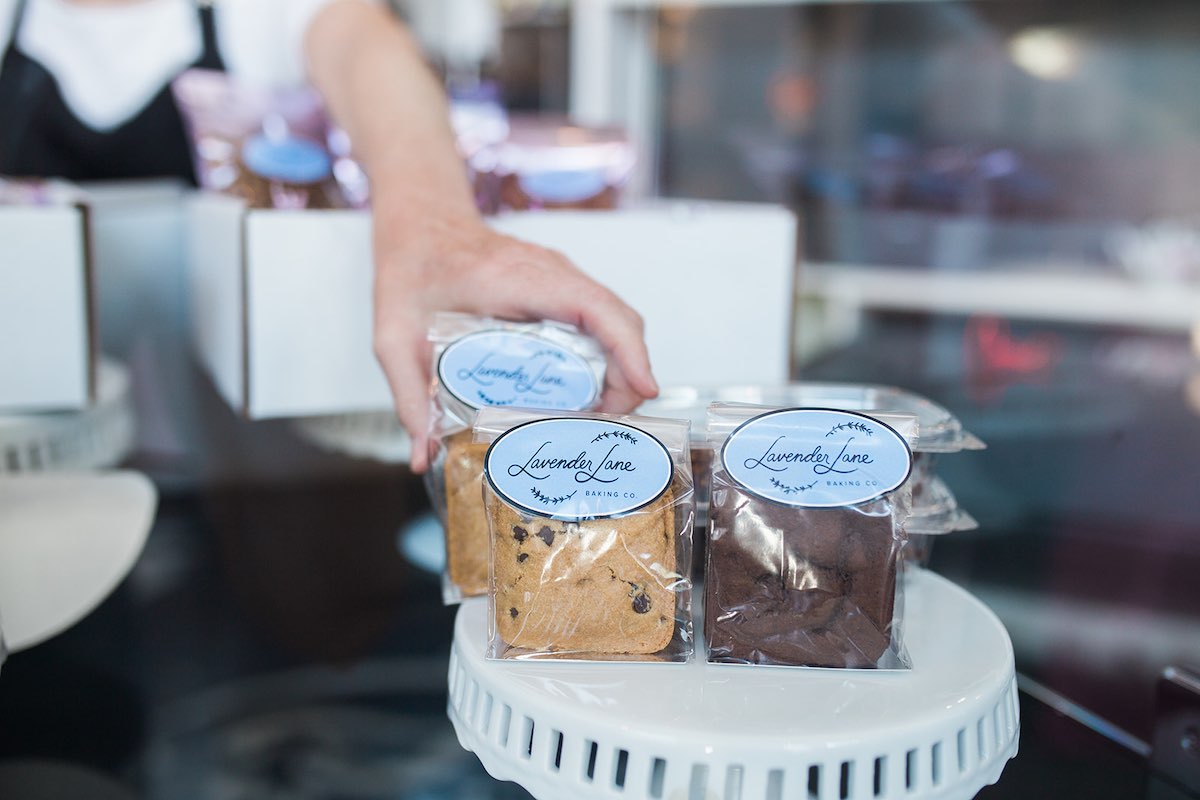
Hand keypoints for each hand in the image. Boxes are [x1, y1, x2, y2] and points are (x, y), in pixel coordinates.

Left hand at [372, 213, 659, 472]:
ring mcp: (560, 277)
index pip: (594, 308)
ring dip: (623, 367)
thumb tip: (424, 457)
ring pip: (617, 320)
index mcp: (517, 279)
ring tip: (602, 415)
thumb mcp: (394, 338)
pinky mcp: (561, 288)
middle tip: (610, 423)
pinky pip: (601, 320)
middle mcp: (550, 273)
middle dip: (630, 374)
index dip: (627, 349)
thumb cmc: (410, 270)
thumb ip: (410, 398)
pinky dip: (610, 355)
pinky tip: (589, 392)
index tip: (642, 389)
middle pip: (619, 319)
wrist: (419, 223)